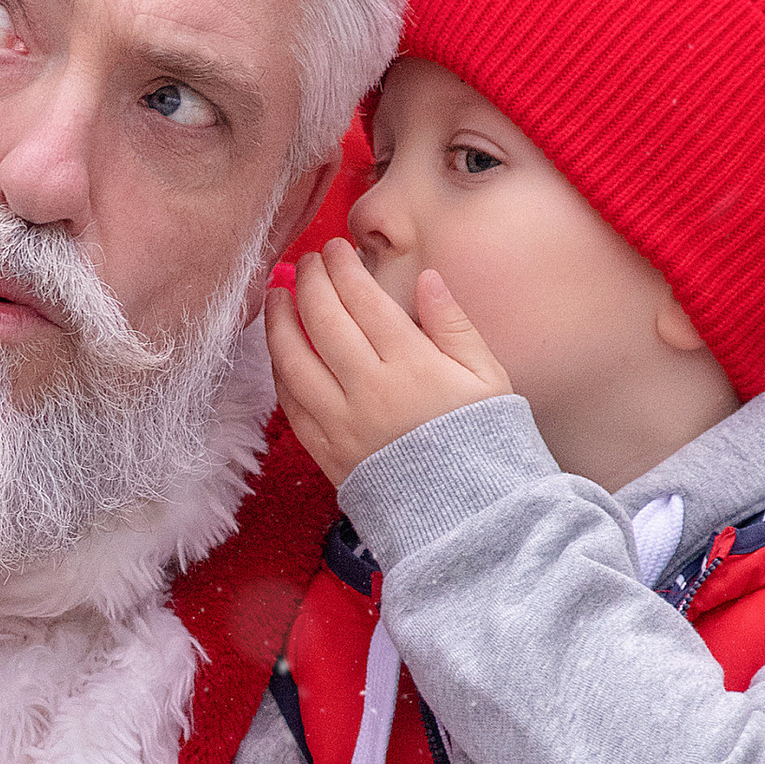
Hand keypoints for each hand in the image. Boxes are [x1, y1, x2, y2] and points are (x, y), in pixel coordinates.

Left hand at [264, 238, 511, 485]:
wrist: (468, 514)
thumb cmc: (484, 440)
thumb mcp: (487, 377)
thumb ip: (454, 325)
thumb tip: (428, 279)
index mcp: (412, 365)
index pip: (363, 300)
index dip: (343, 269)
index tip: (335, 249)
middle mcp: (369, 390)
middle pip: (323, 321)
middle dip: (310, 283)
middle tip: (307, 262)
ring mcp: (341, 423)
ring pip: (294, 361)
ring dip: (279, 322)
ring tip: (277, 296)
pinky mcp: (326, 453)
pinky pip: (291, 405)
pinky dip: (280, 372)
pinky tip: (279, 352)